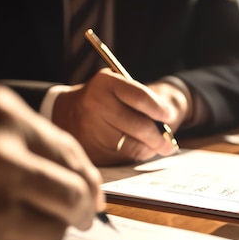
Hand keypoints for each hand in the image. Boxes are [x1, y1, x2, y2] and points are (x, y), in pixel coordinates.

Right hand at [52, 69, 183, 165]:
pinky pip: (123, 156)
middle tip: (170, 143)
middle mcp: (94, 104)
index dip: (158, 108)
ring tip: (159, 146)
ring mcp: (90, 128)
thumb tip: (166, 125)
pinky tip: (141, 149)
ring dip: (151, 148)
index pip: (139, 97)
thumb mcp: (119, 88)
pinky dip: (137, 154)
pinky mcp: (91, 149)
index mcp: (105, 83)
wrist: (68, 112)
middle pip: (138, 125)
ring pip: (132, 144)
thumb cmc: (106, 100)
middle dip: (160, 137)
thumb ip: (143, 100)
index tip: (168, 116)